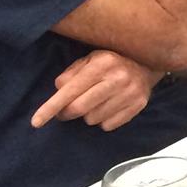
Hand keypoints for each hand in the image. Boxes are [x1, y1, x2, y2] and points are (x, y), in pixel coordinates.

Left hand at [31, 51, 160, 130]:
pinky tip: (111, 107)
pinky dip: (104, 120)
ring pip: (92, 120)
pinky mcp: (139, 104)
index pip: (70, 91)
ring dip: (89, 115)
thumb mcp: (90, 60)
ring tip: (98, 102)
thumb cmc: (112, 63)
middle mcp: (118, 78)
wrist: (149, 63)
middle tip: (67, 110)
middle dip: (67, 113)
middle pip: (78, 109)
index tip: (36, 122)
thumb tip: (59, 90)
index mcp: (102, 64)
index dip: (50, 108)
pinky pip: (108, 126)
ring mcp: (130, 92)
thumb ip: (71, 74)